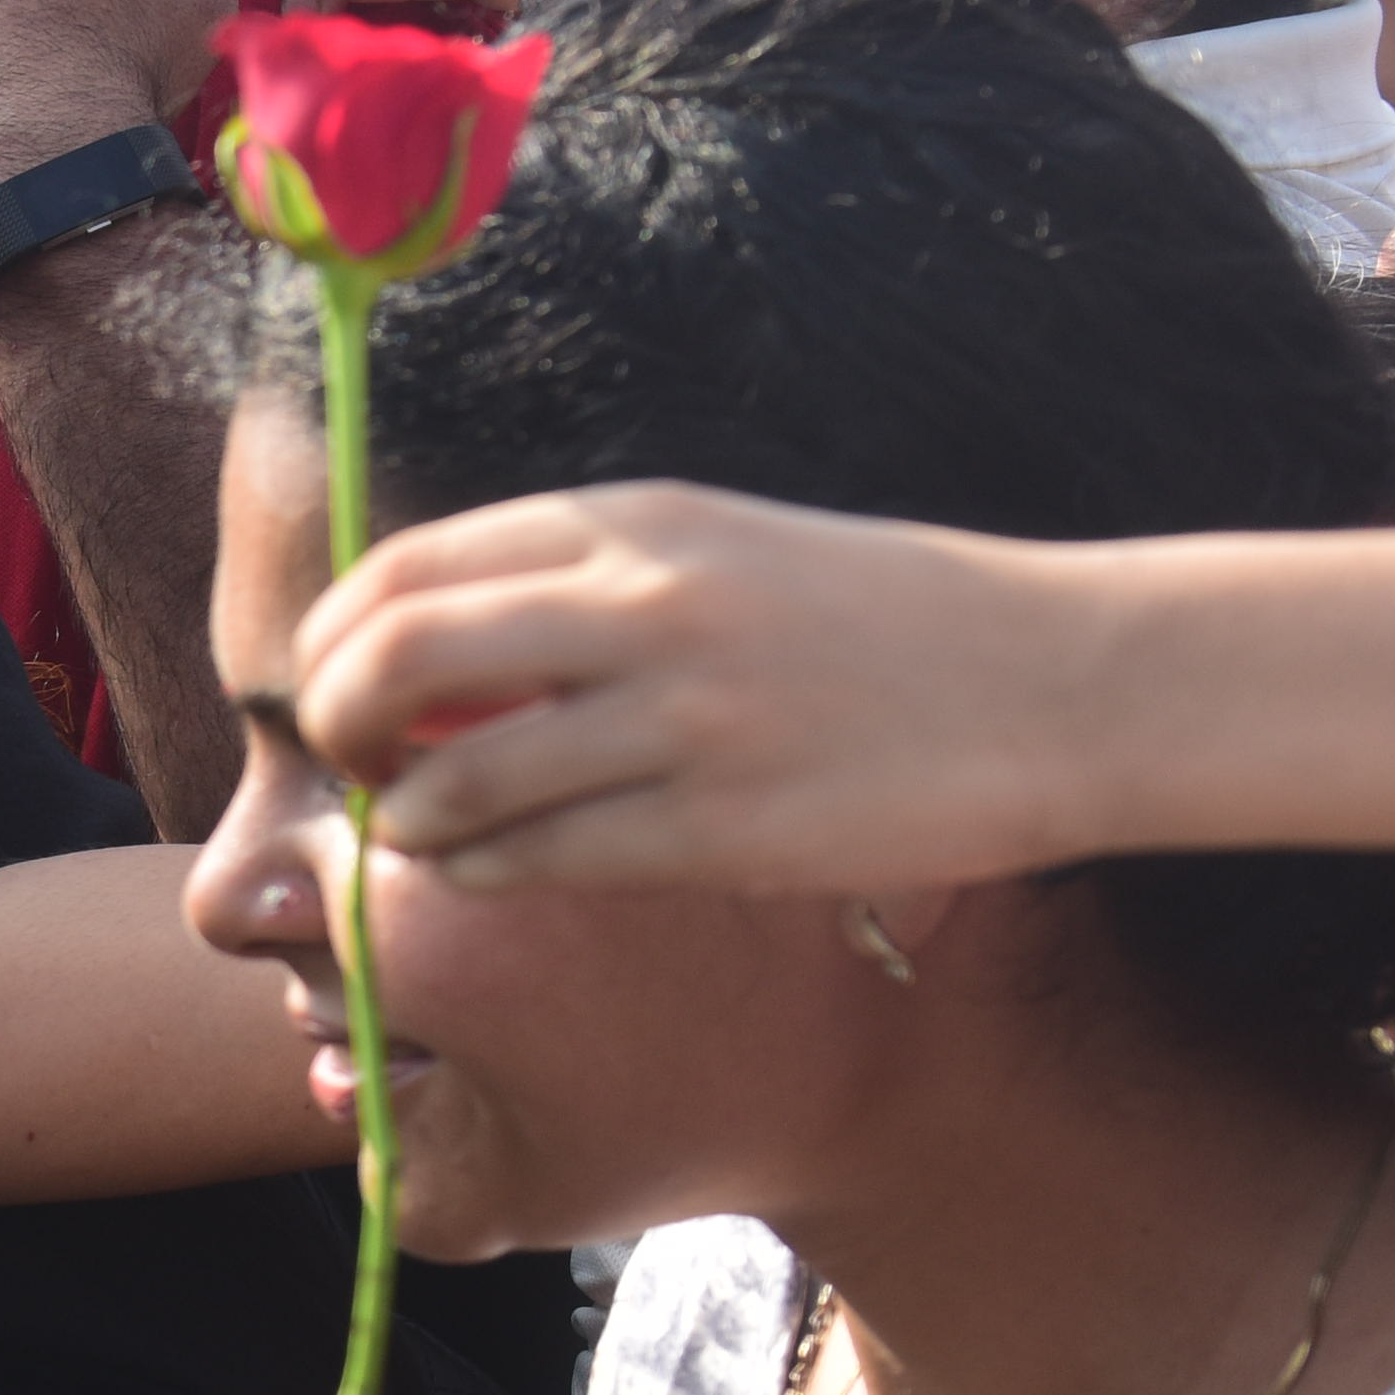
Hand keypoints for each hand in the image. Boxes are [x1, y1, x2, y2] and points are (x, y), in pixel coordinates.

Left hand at [290, 484, 1101, 894]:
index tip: (332, 684)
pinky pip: (540, 861)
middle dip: (335, 724)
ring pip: (454, 783)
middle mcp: (646, 607)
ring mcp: (684, 719)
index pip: (404, 567)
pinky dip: (484, 872)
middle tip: (355, 764)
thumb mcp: (724, 549)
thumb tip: (429, 653)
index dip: (332, 637)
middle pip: (392, 660)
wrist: (1062, 682)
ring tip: (430, 831)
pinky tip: (498, 868)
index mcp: (635, 522)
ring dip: (411, 822)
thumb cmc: (883, 621)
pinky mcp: (724, 826)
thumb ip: (583, 583)